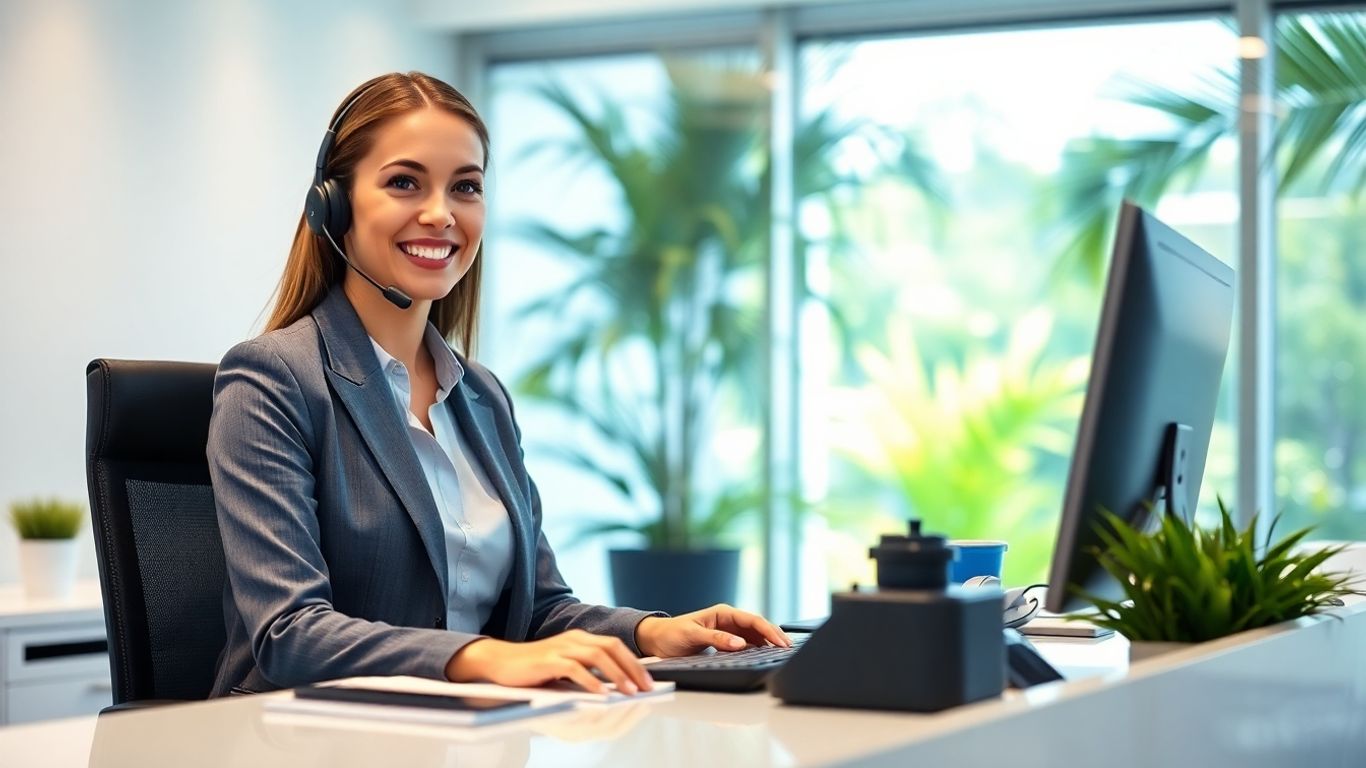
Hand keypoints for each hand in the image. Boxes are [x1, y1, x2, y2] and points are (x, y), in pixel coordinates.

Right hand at [445, 630, 653, 694]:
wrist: (501, 662)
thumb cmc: (535, 667)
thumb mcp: (566, 664)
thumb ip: (587, 668)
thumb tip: (615, 685)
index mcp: (581, 638)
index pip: (615, 646)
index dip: (634, 662)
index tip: (648, 681)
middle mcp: (574, 639)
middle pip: (612, 648)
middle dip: (632, 668)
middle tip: (646, 687)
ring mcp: (561, 648)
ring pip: (597, 656)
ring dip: (617, 674)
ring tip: (629, 691)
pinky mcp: (548, 660)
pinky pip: (575, 669)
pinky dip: (591, 682)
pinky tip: (601, 694)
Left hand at [635, 604, 790, 657]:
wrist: (657, 640)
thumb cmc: (672, 634)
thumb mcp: (693, 635)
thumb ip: (716, 639)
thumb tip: (740, 643)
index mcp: (723, 613)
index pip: (752, 620)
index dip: (768, 630)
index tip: (780, 642)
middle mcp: (728, 621)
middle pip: (757, 627)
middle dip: (774, 636)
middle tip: (788, 648)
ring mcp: (728, 632)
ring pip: (754, 636)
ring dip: (768, 643)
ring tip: (782, 652)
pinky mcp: (725, 643)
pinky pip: (746, 645)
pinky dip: (757, 650)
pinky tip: (765, 656)